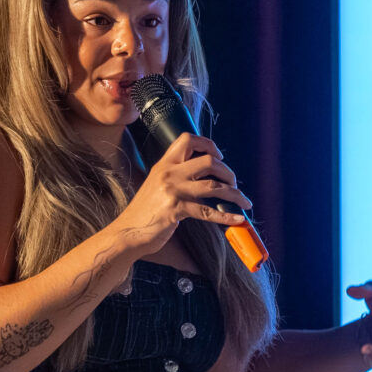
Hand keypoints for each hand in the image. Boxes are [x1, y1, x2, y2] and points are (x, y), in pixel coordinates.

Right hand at [111, 133, 252, 253]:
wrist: (128, 232)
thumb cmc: (145, 211)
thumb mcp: (157, 185)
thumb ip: (176, 175)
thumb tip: (204, 173)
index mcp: (164, 164)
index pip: (188, 139)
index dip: (208, 145)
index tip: (219, 157)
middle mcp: (168, 173)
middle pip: (208, 162)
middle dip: (228, 172)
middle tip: (233, 184)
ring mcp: (172, 191)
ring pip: (213, 186)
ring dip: (234, 194)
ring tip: (243, 201)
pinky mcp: (176, 210)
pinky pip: (208, 212)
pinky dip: (226, 216)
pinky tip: (236, 219)